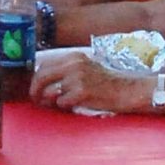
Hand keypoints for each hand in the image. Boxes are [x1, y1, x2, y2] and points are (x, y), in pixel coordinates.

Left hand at [31, 47, 153, 113]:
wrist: (128, 90)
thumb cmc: (107, 83)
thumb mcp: (86, 69)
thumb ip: (66, 71)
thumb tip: (43, 82)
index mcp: (73, 57)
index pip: (44, 65)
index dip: (36, 79)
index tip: (35, 89)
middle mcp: (73, 64)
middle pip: (41, 76)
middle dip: (35, 90)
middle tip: (36, 100)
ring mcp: (77, 77)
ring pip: (50, 91)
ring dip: (50, 101)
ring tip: (58, 104)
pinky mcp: (82, 91)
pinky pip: (62, 102)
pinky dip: (65, 106)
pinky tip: (75, 105)